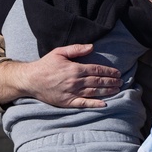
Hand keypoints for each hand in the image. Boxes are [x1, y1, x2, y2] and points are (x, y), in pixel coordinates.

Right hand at [0, 44, 121, 107]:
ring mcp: (72, 93)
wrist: (31, 79)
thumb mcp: (59, 52)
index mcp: (75, 69)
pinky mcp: (67, 102)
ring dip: (107, 91)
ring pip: (94, 92)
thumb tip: (92, 47)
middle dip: (111, 81)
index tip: (117, 73)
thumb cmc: (45, 65)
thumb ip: (76, 49)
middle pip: (98, 82)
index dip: (108, 72)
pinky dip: (95, 104)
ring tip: (117, 90)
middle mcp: (75, 81)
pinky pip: (84, 103)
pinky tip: (104, 104)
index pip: (97, 70)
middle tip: (121, 82)